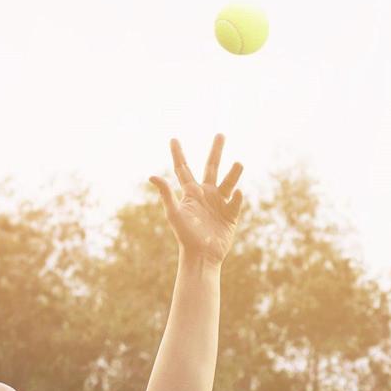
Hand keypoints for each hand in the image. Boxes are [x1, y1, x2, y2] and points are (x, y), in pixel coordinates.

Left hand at [149, 134, 243, 263]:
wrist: (202, 256)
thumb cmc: (185, 236)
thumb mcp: (174, 213)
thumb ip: (166, 193)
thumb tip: (152, 175)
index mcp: (191, 193)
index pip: (184, 169)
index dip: (178, 154)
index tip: (173, 139)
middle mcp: (206, 195)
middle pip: (211, 168)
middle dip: (216, 151)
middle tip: (220, 134)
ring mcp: (219, 204)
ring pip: (228, 183)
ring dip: (234, 173)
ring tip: (239, 163)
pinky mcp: (230, 215)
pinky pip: (235, 203)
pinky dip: (237, 197)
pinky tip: (237, 192)